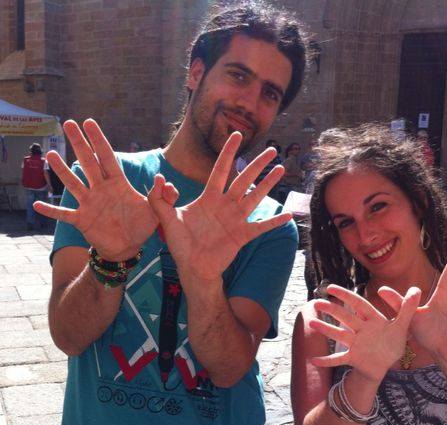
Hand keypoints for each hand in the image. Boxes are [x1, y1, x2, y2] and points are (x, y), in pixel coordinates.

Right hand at [33, 119, 158, 260]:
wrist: (128, 248)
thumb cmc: (140, 227)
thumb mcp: (155, 211)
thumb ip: (159, 196)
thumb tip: (163, 179)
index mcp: (117, 184)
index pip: (107, 157)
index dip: (98, 140)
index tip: (89, 122)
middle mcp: (100, 189)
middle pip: (87, 162)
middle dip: (78, 143)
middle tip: (68, 123)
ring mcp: (89, 203)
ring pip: (73, 183)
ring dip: (61, 170)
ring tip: (50, 154)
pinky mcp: (81, 220)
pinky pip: (63, 214)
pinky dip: (51, 210)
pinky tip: (37, 204)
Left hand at [147, 131, 291, 281]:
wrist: (192, 268)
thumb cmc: (180, 244)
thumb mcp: (167, 220)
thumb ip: (160, 200)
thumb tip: (157, 178)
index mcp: (209, 198)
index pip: (220, 170)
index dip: (228, 153)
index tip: (237, 135)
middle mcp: (225, 205)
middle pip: (244, 179)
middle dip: (257, 164)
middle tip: (271, 150)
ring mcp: (236, 220)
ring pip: (255, 197)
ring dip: (269, 184)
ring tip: (280, 169)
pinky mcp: (242, 236)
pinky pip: (261, 227)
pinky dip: (274, 221)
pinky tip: (288, 214)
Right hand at [308, 285, 421, 381]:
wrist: (385, 365)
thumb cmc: (391, 344)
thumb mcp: (402, 327)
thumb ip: (408, 309)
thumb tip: (416, 289)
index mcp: (372, 320)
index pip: (358, 304)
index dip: (346, 296)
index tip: (331, 288)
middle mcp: (361, 330)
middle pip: (345, 318)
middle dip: (332, 310)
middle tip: (318, 303)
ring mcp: (355, 344)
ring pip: (339, 335)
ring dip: (326, 329)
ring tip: (312, 323)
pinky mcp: (353, 358)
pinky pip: (338, 359)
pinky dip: (327, 360)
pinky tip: (314, 360)